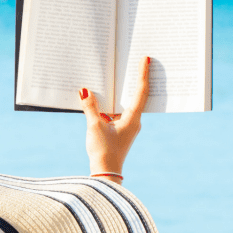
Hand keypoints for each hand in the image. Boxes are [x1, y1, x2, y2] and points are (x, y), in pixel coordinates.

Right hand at [78, 56, 150, 181]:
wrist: (106, 173)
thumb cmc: (103, 150)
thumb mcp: (94, 125)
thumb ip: (90, 107)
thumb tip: (85, 91)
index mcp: (133, 118)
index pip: (141, 91)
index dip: (143, 74)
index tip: (146, 60)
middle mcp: (134, 121)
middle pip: (137, 95)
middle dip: (136, 79)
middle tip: (138, 62)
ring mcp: (129, 127)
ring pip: (127, 104)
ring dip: (122, 92)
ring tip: (118, 78)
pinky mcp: (121, 132)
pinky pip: (119, 113)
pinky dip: (113, 104)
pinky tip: (104, 100)